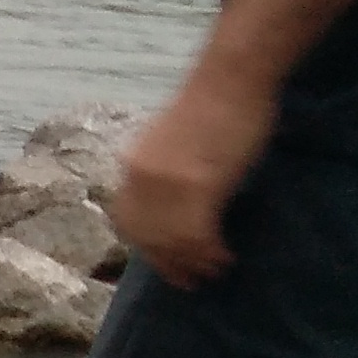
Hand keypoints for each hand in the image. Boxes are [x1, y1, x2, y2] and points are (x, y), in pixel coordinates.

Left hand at [110, 70, 276, 287]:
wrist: (231, 76)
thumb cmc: (213, 102)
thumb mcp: (174, 143)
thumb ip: (165, 172)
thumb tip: (174, 206)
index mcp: (132, 166)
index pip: (127, 222)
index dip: (147, 248)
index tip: (166, 263)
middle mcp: (140, 178)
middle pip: (147, 239)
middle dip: (169, 264)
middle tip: (192, 281)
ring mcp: (166, 184)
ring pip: (172, 243)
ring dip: (194, 263)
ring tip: (215, 270)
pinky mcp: (197, 187)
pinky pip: (196, 237)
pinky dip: (209, 254)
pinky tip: (224, 258)